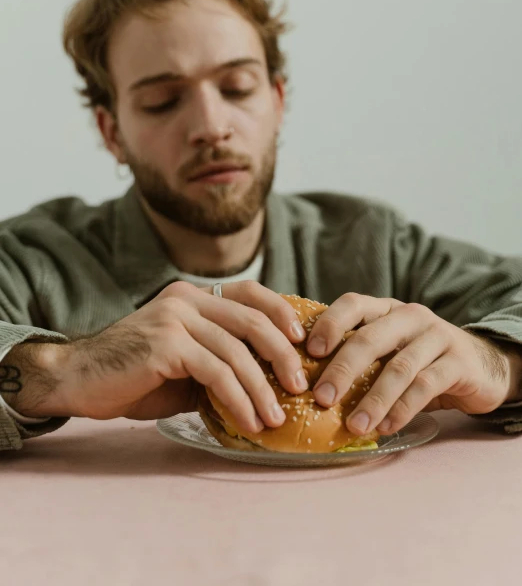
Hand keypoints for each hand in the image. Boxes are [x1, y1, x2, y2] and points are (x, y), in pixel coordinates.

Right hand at [2, 281, 307, 433]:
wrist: (77, 379)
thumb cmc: (133, 375)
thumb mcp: (183, 361)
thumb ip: (217, 359)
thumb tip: (266, 382)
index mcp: (192, 295)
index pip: (249, 292)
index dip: (282, 313)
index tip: (303, 342)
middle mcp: (186, 298)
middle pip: (251, 319)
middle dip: (282, 355)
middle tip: (300, 386)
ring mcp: (175, 318)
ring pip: (236, 351)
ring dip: (262, 389)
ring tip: (275, 419)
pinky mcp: (166, 344)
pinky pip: (215, 371)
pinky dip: (238, 399)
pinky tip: (248, 421)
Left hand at [307, 293, 520, 435]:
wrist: (483, 366)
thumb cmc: (422, 361)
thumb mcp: (390, 351)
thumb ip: (360, 360)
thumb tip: (309, 387)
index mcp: (386, 309)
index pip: (353, 304)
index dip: (329, 324)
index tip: (309, 352)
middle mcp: (410, 316)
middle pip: (370, 338)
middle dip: (342, 369)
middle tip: (321, 398)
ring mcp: (437, 336)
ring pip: (398, 367)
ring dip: (373, 400)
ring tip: (354, 425)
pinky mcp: (458, 362)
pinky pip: (425, 386)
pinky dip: (402, 409)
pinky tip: (386, 427)